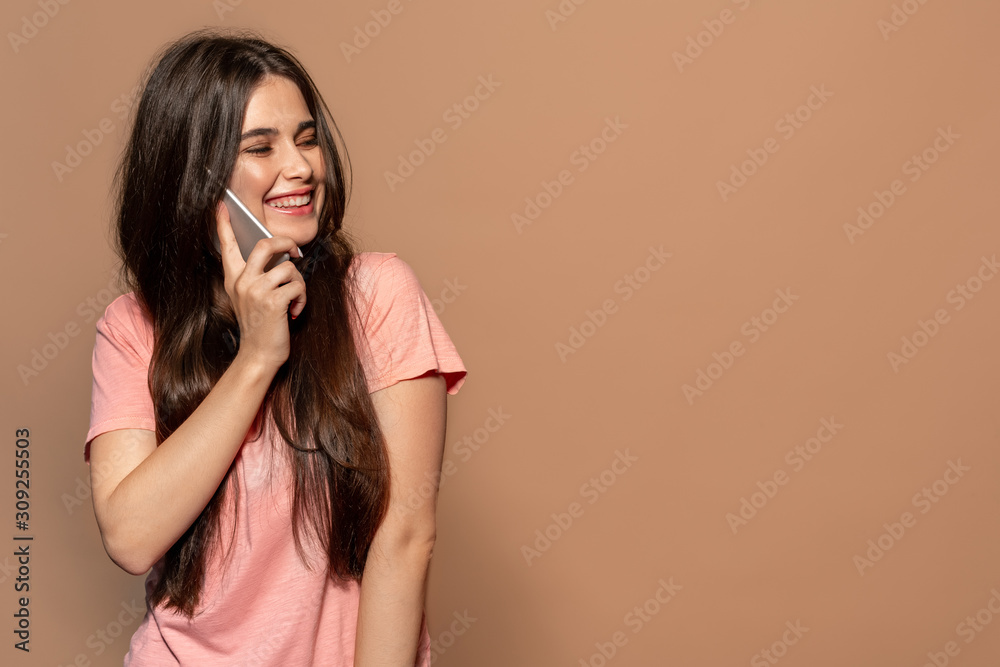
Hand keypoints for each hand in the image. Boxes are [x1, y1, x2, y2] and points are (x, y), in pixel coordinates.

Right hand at [215, 202, 306, 371]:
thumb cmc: (260, 327)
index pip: (227, 246)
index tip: (222, 205)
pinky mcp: (273, 301)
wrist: (258, 356)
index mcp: (234, 279)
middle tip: (297, 253)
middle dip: (287, 243)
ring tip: (294, 300)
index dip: (224, 224)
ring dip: (299, 284)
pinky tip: (294, 312)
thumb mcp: (250, 299)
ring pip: (289, 268)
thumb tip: (282, 257)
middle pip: (266, 245)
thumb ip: (258, 277)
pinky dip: (302, 300)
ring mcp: (256, 290)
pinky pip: (298, 286)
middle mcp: (241, 281)